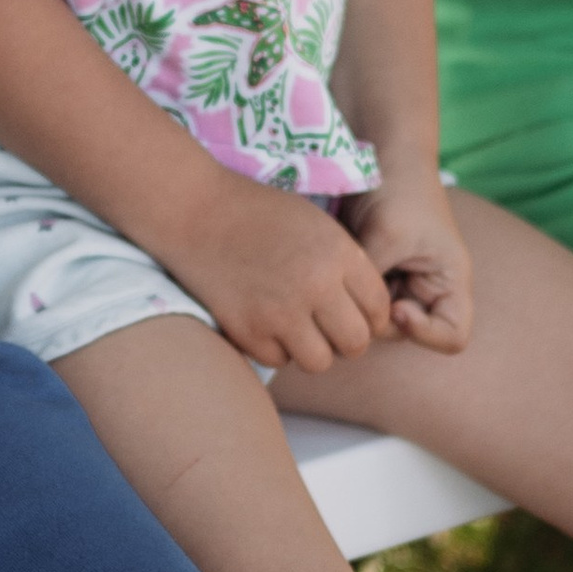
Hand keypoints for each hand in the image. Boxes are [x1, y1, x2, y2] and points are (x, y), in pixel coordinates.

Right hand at [165, 166, 393, 372]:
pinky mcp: (246, 329)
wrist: (194, 210)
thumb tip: (366, 314)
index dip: (370, 317)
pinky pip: (278, 361)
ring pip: (319, 361)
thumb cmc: (257, 213)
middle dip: (345, 341)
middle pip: (356, 343)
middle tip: (326, 328)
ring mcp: (280, 311)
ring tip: (295, 329)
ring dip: (310, 349)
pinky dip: (273, 348)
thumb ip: (346, 266)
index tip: (351, 313)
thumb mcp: (316, 225)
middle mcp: (316, 285)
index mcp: (339, 254)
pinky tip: (262, 322)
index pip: (379, 309)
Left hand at [340, 167, 472, 353]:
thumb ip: (372, 279)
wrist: (382, 157)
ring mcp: (398, 284)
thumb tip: (346, 315)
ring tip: (346, 272)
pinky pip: (357, 301)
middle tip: (357, 291)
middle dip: (379, 319)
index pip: (452, 338)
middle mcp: (427, 291)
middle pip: (405, 333)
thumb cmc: (399, 191)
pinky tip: (335, 271)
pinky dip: (346, 293)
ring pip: (375, 320)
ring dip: (357, 305)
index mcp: (450, 282)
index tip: (397, 309)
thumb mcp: (388, 236)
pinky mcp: (372, 276)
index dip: (425, 334)